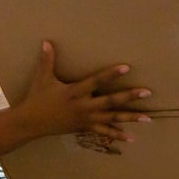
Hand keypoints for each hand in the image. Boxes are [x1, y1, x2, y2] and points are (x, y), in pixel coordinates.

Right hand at [14, 41, 150, 142]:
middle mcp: (83, 106)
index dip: (111, 74)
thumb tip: (47, 41)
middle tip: (147, 92)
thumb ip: (47, 60)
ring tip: (148, 117)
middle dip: (129, 97)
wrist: (30, 123)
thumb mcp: (42, 78)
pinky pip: (104, 132)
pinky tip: (131, 137)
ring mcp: (85, 119)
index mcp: (74, 92)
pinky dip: (117, 134)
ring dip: (130, 118)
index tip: (127, 68)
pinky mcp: (84, 127)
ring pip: (111, 119)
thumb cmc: (37, 98)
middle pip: (110, 102)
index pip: (96, 81)